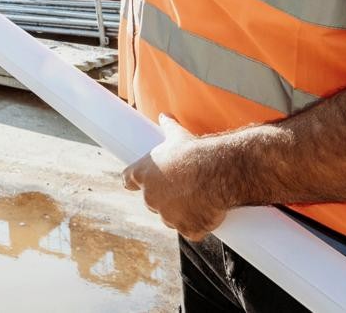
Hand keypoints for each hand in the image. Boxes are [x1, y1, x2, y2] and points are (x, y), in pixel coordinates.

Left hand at [122, 115, 230, 240]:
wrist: (217, 172)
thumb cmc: (194, 152)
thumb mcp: (177, 135)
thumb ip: (168, 126)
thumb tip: (164, 115)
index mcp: (142, 175)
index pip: (128, 181)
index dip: (134, 182)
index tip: (137, 182)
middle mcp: (150, 198)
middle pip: (153, 202)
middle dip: (165, 197)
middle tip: (184, 186)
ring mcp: (168, 216)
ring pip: (172, 218)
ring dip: (181, 213)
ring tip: (199, 197)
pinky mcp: (187, 229)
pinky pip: (191, 230)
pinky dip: (198, 225)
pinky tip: (208, 213)